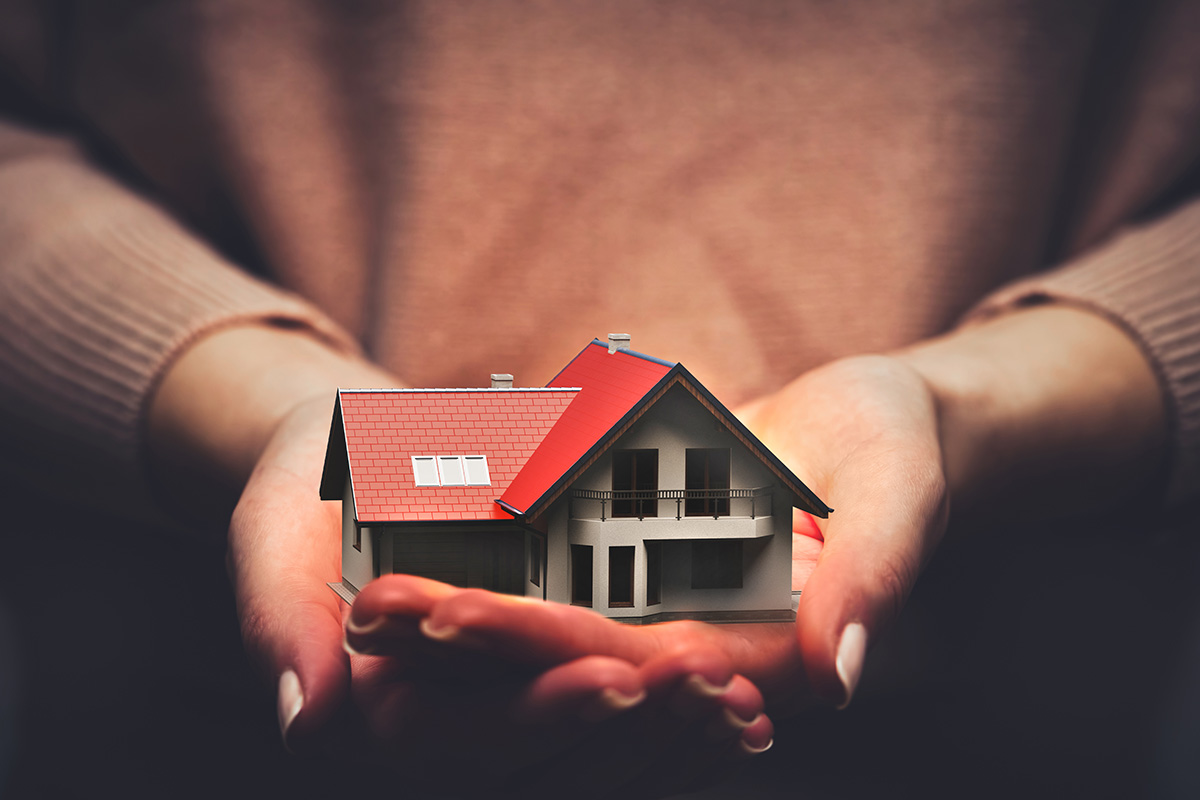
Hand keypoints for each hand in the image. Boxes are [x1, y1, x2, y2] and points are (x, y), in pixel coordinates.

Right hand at [149, 325, 771, 797]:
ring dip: (672, 741)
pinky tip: (740, 708)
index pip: (465, 740)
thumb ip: (280, 619)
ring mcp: (506, 717)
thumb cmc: (311, 484)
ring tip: (741, 701)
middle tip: (711, 684)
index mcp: (383, 713)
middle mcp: (451, 732)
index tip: (616, 677)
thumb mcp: (274, 528)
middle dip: (634, 731)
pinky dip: (678, 728)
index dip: (543, 717)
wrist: (357, 457)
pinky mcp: (549, 692)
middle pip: (548, 769)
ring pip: (595, 765)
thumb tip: (306, 722)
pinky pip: (618, 732)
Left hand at [346, 354, 944, 715]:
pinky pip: (555, 568)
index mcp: (757, 656)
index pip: (638, 665)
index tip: (453, 616)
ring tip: (367, 589)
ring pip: (547, 623)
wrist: (869, 419)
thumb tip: (836, 673)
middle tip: (373, 608)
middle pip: (569, 656)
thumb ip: (878, 577)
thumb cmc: (897, 450)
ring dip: (460, 616)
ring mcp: (658, 605)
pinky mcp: (633, 562)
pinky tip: (415, 542)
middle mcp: (694, 647)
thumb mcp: (901, 494)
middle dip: (470, 638)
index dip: (545, 648)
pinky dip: (490, 560)